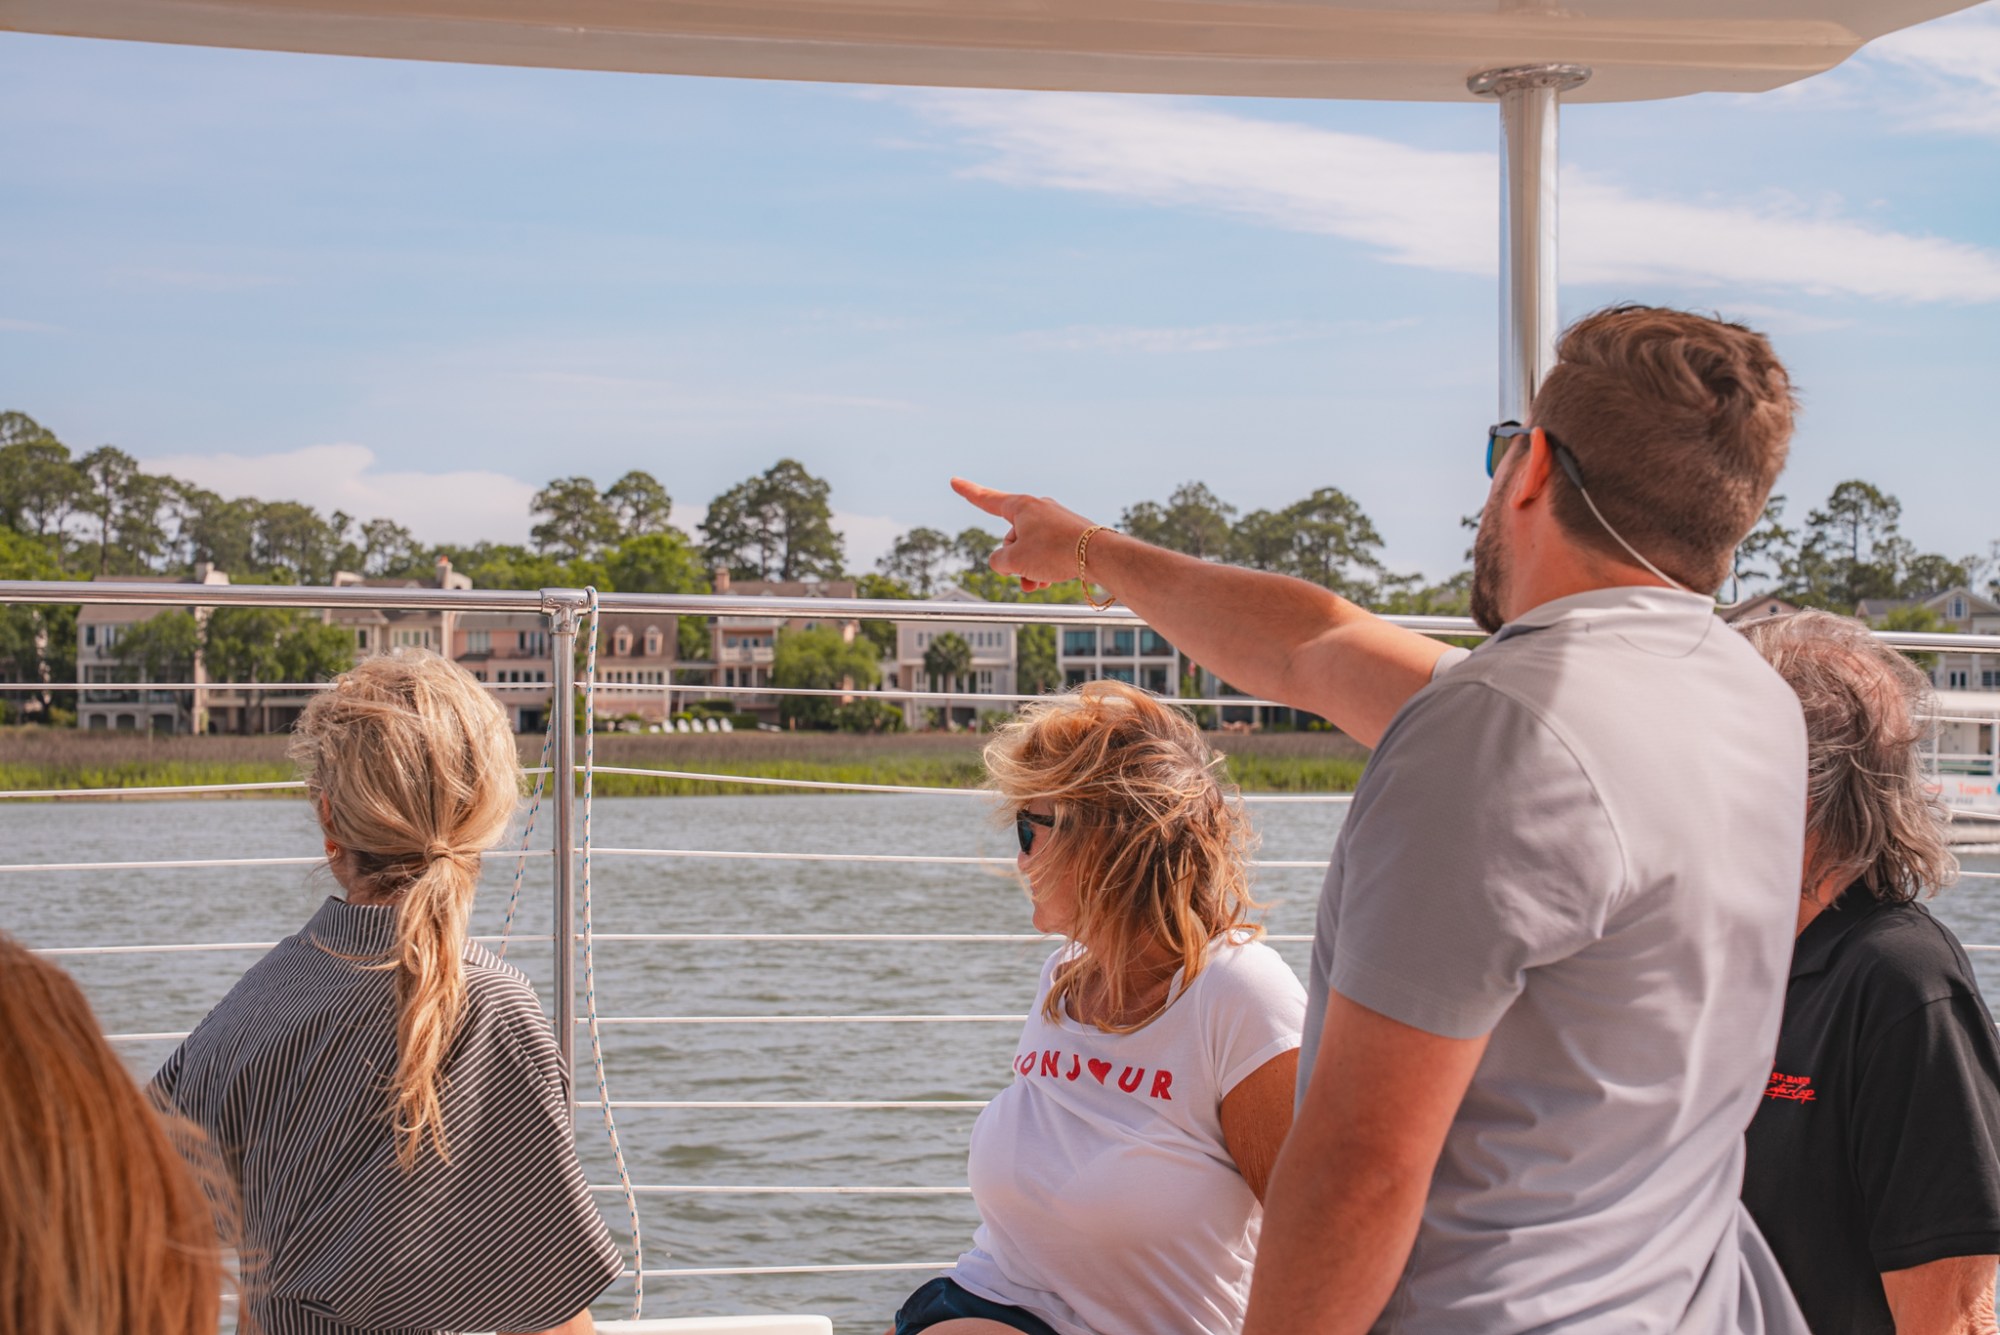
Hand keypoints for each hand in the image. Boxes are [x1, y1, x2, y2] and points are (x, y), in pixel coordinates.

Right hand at [951, 477, 1099, 593]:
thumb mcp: (1015, 559)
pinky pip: (1047, 553)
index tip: (954, 481)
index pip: (987, 500)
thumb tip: (1004, 562)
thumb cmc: (1055, 552)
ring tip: (1036, 583)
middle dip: (1012, 560)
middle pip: (1011, 537)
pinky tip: (1048, 581)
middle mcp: (1038, 509)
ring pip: (1030, 549)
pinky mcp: (1069, 535)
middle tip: (1023, 574)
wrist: (1099, 556)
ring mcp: (1055, 521)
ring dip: (1027, 569)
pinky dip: (1043, 567)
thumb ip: (999, 560)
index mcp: (1021, 506)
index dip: (968, 492)